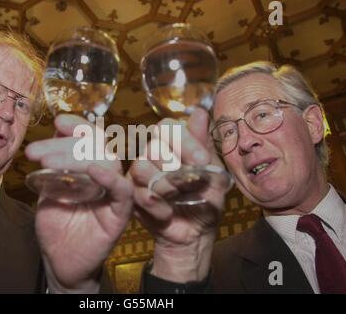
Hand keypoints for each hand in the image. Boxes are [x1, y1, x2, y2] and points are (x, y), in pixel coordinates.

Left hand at [26, 114, 132, 292]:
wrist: (59, 261)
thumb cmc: (56, 225)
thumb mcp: (48, 188)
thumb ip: (54, 165)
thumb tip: (52, 135)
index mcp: (90, 166)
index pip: (90, 138)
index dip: (78, 126)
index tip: (58, 121)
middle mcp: (104, 175)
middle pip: (97, 146)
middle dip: (66, 143)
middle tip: (36, 152)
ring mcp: (113, 193)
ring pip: (108, 162)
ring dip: (79, 157)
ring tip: (48, 162)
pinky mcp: (120, 214)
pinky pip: (122, 192)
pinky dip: (111, 178)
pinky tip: (94, 170)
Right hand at [128, 108, 225, 282]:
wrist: (196, 232)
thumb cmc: (206, 199)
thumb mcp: (213, 171)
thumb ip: (203, 144)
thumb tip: (200, 112)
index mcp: (173, 145)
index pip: (167, 127)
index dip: (183, 141)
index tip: (201, 161)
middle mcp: (153, 154)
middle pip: (153, 145)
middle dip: (175, 166)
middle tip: (191, 183)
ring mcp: (140, 175)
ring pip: (140, 167)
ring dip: (164, 184)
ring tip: (178, 197)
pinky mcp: (132, 195)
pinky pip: (138, 192)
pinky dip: (158, 205)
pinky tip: (169, 212)